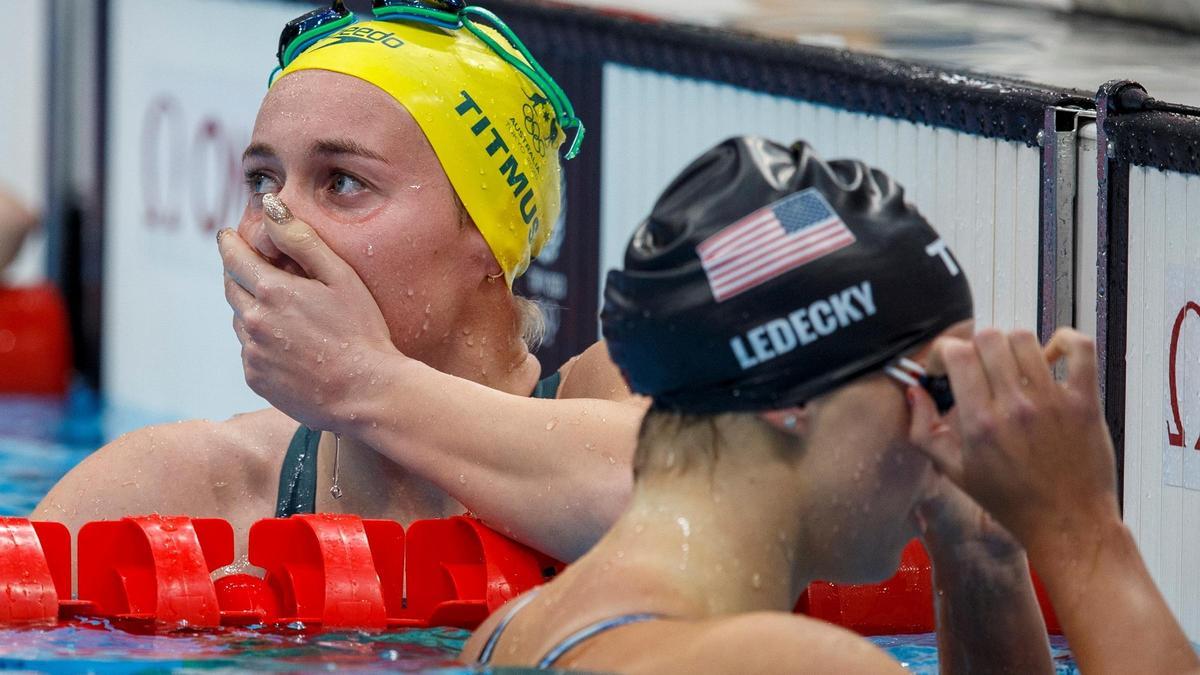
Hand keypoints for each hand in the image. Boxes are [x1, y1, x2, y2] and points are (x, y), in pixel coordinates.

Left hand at [218, 194, 396, 430]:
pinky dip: (262, 342)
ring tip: (284, 313)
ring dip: (252, 309)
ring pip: (241, 321)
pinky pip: (250, 352)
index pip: (233, 258)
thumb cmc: (362, 332)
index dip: (229, 243)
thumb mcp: (341, 277)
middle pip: (231, 287)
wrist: (366, 394)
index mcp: (272, 291)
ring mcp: (252, 354)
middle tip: (254, 267)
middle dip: (238, 273)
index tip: (228, 235)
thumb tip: (271, 206)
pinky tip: (292, 346)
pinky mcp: (256, 379)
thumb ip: (302, 239)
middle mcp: (253, 322)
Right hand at [918, 328, 1118, 556]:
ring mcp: (1052, 401)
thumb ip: (924, 430)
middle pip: (988, 338)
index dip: (945, 351)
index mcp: (979, 423)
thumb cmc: (1010, 500)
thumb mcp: (955, 471)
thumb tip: (914, 392)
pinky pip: (1079, 348)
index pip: (957, 354)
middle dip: (976, 346)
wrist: (1066, 523)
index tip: (946, 365)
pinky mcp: (1084, 401)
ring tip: (1011, 366)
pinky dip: (1065, 341)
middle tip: (979, 366)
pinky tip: (1051, 356)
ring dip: (1011, 344)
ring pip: (1025, 338)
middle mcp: (1014, 406)